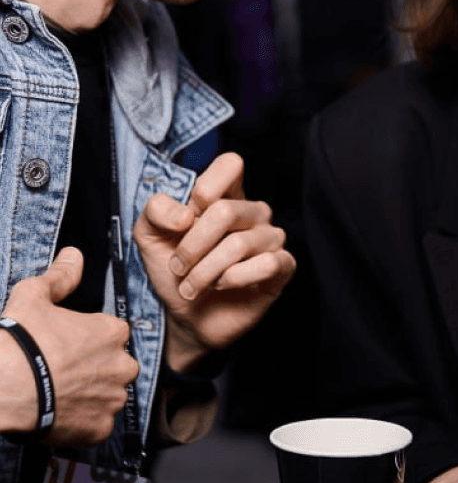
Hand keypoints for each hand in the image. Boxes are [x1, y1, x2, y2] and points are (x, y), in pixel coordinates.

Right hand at [0, 247, 138, 444]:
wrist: (2, 390)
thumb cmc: (20, 342)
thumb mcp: (35, 295)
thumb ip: (61, 275)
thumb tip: (74, 255)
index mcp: (113, 332)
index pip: (113, 333)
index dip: (90, 339)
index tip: (69, 345)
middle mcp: (122, 365)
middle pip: (117, 365)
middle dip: (97, 368)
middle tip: (64, 371)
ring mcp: (112, 400)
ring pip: (109, 396)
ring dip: (92, 395)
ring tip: (60, 393)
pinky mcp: (100, 430)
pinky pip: (97, 425)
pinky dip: (83, 422)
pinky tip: (60, 413)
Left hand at [133, 153, 295, 370]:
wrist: (185, 318)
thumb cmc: (173, 271)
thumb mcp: (150, 237)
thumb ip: (156, 211)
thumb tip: (185, 214)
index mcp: (225, 195)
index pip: (230, 164)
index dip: (204, 188)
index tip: (183, 221)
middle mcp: (252, 212)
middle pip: (225, 211)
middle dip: (191, 246)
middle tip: (178, 267)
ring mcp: (270, 238)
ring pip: (240, 244)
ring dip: (205, 271)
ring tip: (192, 285)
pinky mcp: (282, 267)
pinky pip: (267, 264)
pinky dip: (234, 279)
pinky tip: (222, 286)